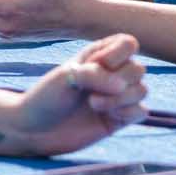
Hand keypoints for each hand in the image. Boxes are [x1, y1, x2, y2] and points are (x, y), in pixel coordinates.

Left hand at [15, 33, 147, 154]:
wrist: (34, 130)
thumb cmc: (46, 97)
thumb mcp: (67, 76)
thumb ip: (96, 75)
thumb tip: (124, 86)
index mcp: (99, 55)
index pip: (128, 44)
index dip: (118, 54)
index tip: (96, 64)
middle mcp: (111, 74)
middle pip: (138, 69)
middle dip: (119, 80)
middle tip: (91, 92)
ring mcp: (116, 97)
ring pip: (142, 90)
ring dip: (121, 99)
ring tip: (94, 105)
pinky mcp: (119, 120)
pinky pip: (142, 112)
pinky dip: (129, 113)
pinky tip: (109, 117)